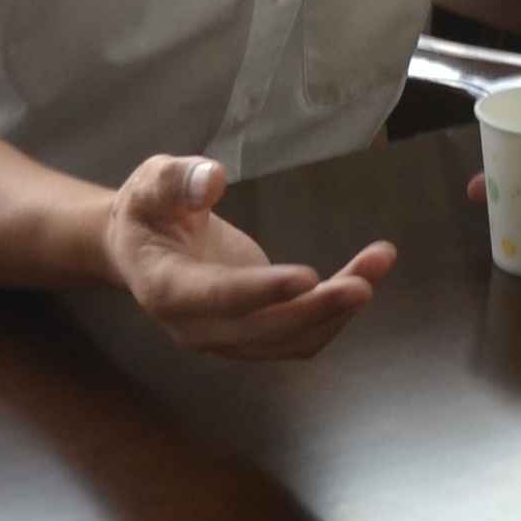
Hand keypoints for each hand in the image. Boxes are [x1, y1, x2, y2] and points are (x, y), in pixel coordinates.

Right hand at [104, 154, 394, 360]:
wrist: (142, 249)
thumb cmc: (149, 210)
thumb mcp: (151, 183)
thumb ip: (177, 181)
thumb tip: (212, 180)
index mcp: (166, 288)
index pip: (216, 296)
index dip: (260, 291)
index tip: (308, 277)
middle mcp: (197, 327)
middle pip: (263, 330)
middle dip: (317, 309)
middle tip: (364, 283)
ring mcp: (228, 338)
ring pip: (290, 340)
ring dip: (338, 310)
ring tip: (378, 262)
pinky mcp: (255, 334)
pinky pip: (301, 334)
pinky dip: (336, 310)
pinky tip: (367, 273)